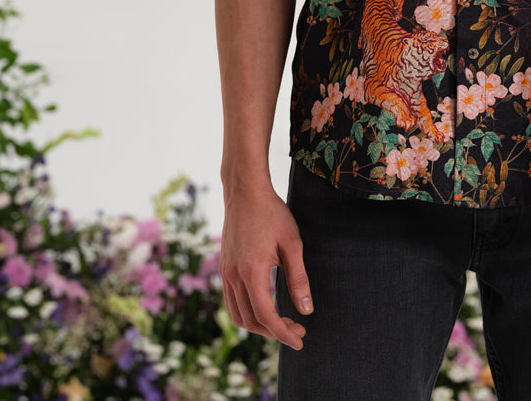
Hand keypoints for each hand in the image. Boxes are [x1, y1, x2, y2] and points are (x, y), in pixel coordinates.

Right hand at [218, 183, 312, 349]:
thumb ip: (298, 278)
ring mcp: (226, 272)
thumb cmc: (272, 213)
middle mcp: (234, 276)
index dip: (283, 333)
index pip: (266, 316)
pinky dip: (248, 312)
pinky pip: (232, 301)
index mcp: (251, 271)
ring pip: (238, 314)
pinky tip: (265, 306)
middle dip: (274, 331)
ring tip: (283, 322)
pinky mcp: (224, 268)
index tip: (300, 340)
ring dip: (260, 325)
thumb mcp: (292, 243)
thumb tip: (306, 310)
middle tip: (297, 329)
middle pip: (251, 321)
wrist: (245, 191)